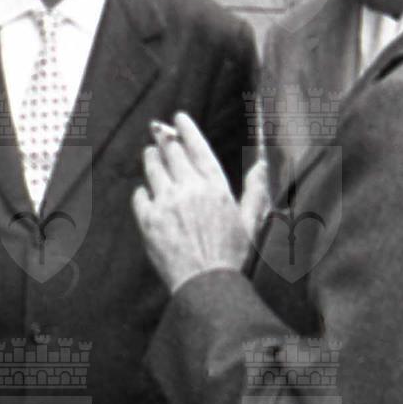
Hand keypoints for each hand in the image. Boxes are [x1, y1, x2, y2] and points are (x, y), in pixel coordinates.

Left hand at [132, 111, 261, 293]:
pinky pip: (140, 197)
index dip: (186, 129)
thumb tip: (262, 164)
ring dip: (151, 158)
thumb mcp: (251, 221)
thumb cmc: (234, 256)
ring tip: (150, 153)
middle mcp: (189, 189)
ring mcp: (166, 204)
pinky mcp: (148, 221)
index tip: (178, 117)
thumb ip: (254, 190)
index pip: (197, 147)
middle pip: (171, 153)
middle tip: (158, 130)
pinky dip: (143, 191)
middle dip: (164, 138)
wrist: (207, 286)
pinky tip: (146, 192)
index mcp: (215, 186)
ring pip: (153, 169)